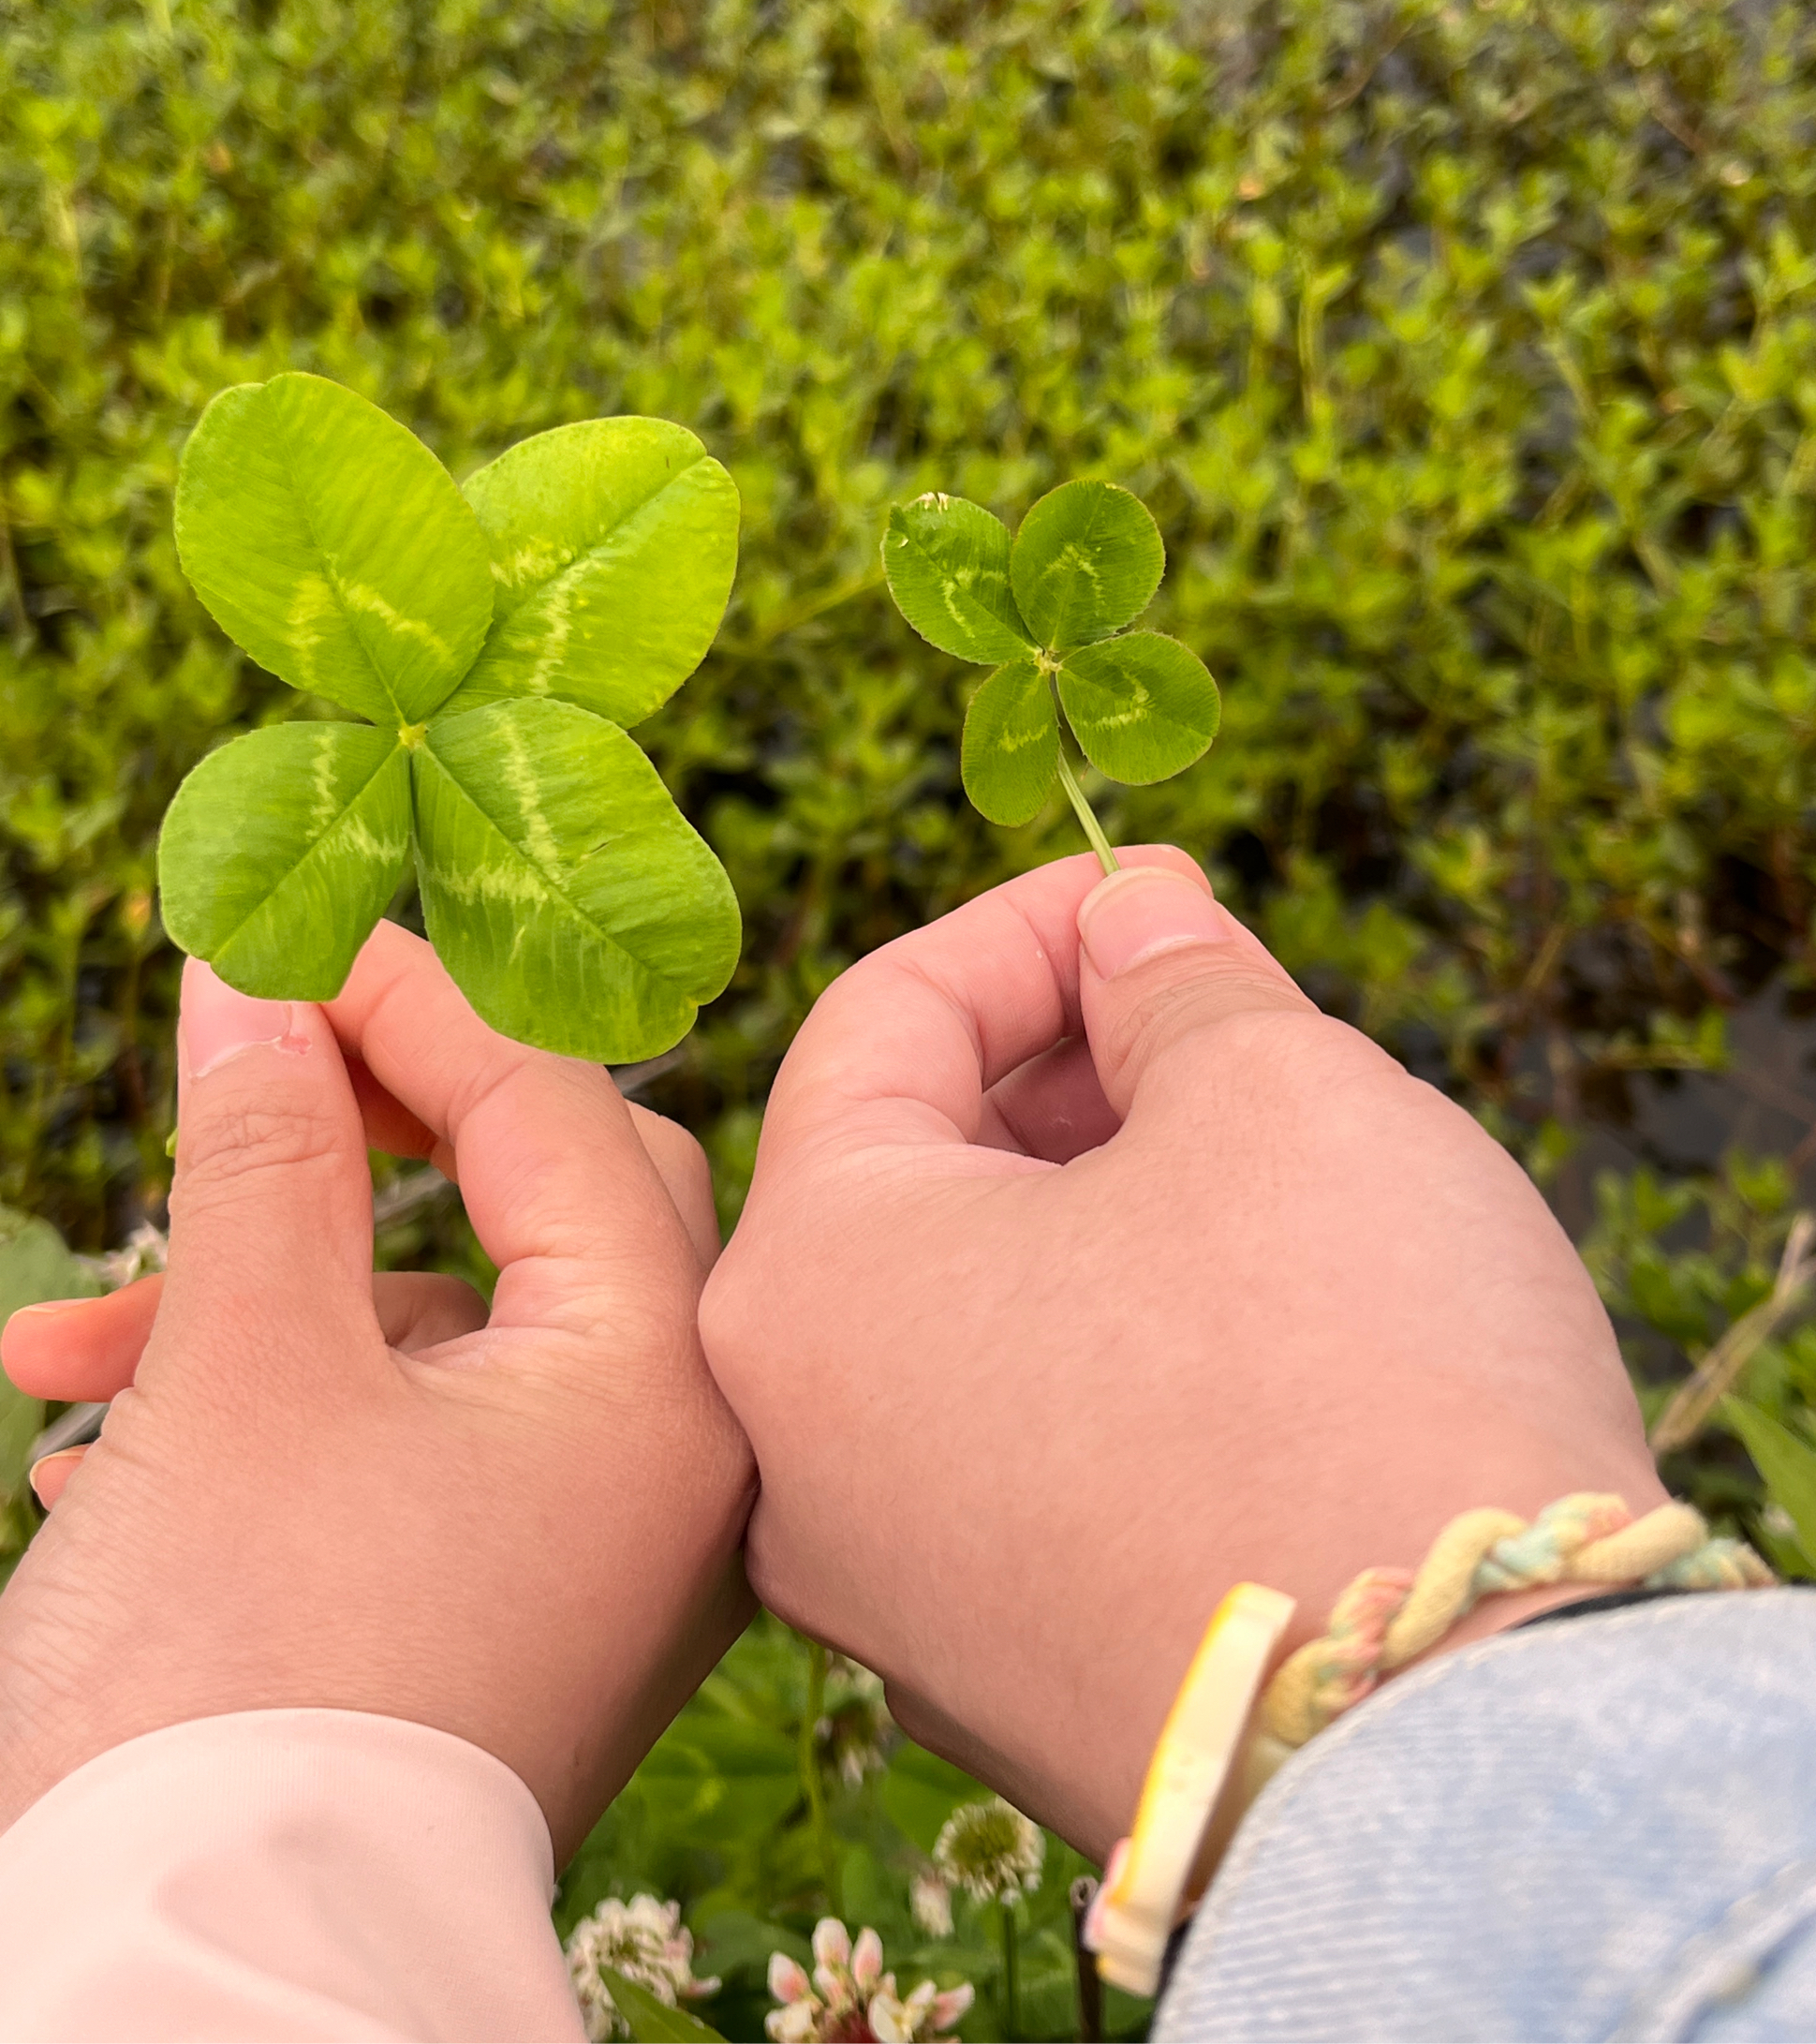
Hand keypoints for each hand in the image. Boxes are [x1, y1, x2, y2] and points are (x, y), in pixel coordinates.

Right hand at [0, 926, 752, 1856]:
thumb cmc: (229, 1677)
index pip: (561, 1109)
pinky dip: (287, 1403)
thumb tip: (257, 969)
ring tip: (77, 1330)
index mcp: (663, 1381)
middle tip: (243, 1073)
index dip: (412, 1000)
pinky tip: (109, 1428)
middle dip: (366, 1134)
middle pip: (548, 1197)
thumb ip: (268, 1141)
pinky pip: (422, 1438)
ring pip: (453, 1326)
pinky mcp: (524, 1602)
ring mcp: (609, 1542)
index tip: (282, 935)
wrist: (185, 1987)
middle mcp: (680, 1460)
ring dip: (272, 1293)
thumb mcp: (243, 1362)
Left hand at [700, 850, 1663, 1858]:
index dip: (1032, 927)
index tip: (1163, 900)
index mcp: (809, 1284)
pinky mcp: (1005, 1684)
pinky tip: (1263, 1336)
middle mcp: (801, 1457)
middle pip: (912, 1181)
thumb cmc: (1350, 1375)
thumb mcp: (1273, 1093)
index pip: (880, 1024)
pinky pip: (1030, 1457)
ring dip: (1102, 1216)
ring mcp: (894, 1596)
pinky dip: (1119, 1360)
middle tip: (1224, 1027)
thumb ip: (1174, 979)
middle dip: (1072, 1074)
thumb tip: (1133, 925)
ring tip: (1263, 1173)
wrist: (1471, 1760)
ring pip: (975, 1326)